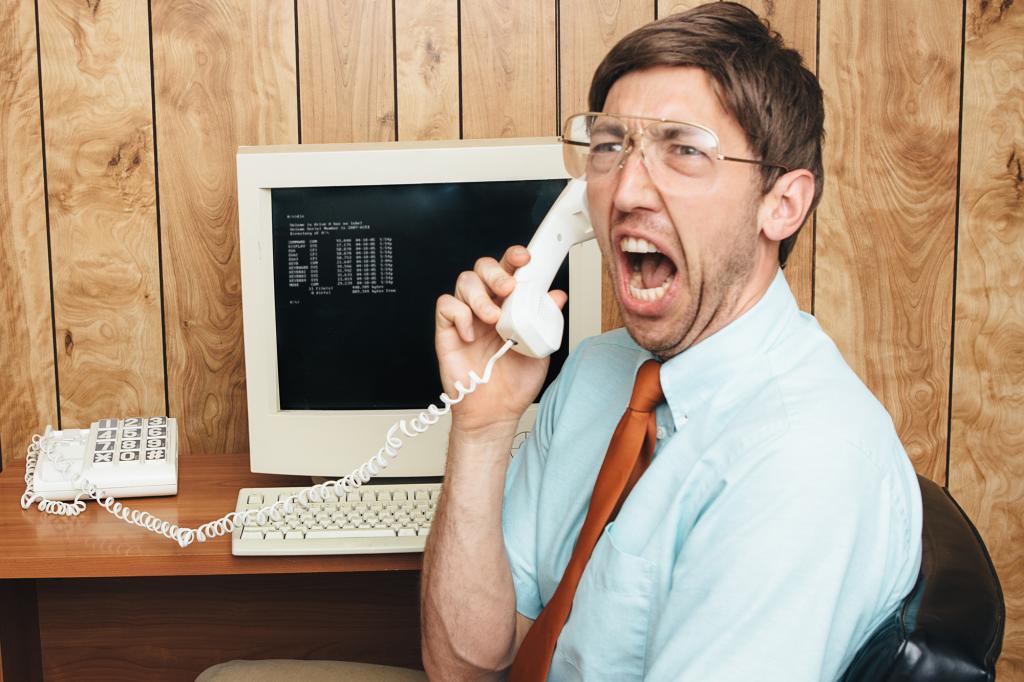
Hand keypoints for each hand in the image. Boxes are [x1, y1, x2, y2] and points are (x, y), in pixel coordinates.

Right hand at [435, 245, 566, 435]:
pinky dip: (459, 314)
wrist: (495, 412)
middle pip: (482, 268)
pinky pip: (446, 306)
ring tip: (492, 318)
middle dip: (496, 272)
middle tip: (508, 289)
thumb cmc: (515, 383)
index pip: (509, 271)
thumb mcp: (540, 348)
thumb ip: (546, 320)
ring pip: (464, 281)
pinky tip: (471, 334)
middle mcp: (487, 306)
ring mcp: (466, 317)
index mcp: (510, 306)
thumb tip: (556, 295)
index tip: (526, 258)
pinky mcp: (447, 331)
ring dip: (480, 295)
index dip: (514, 258)